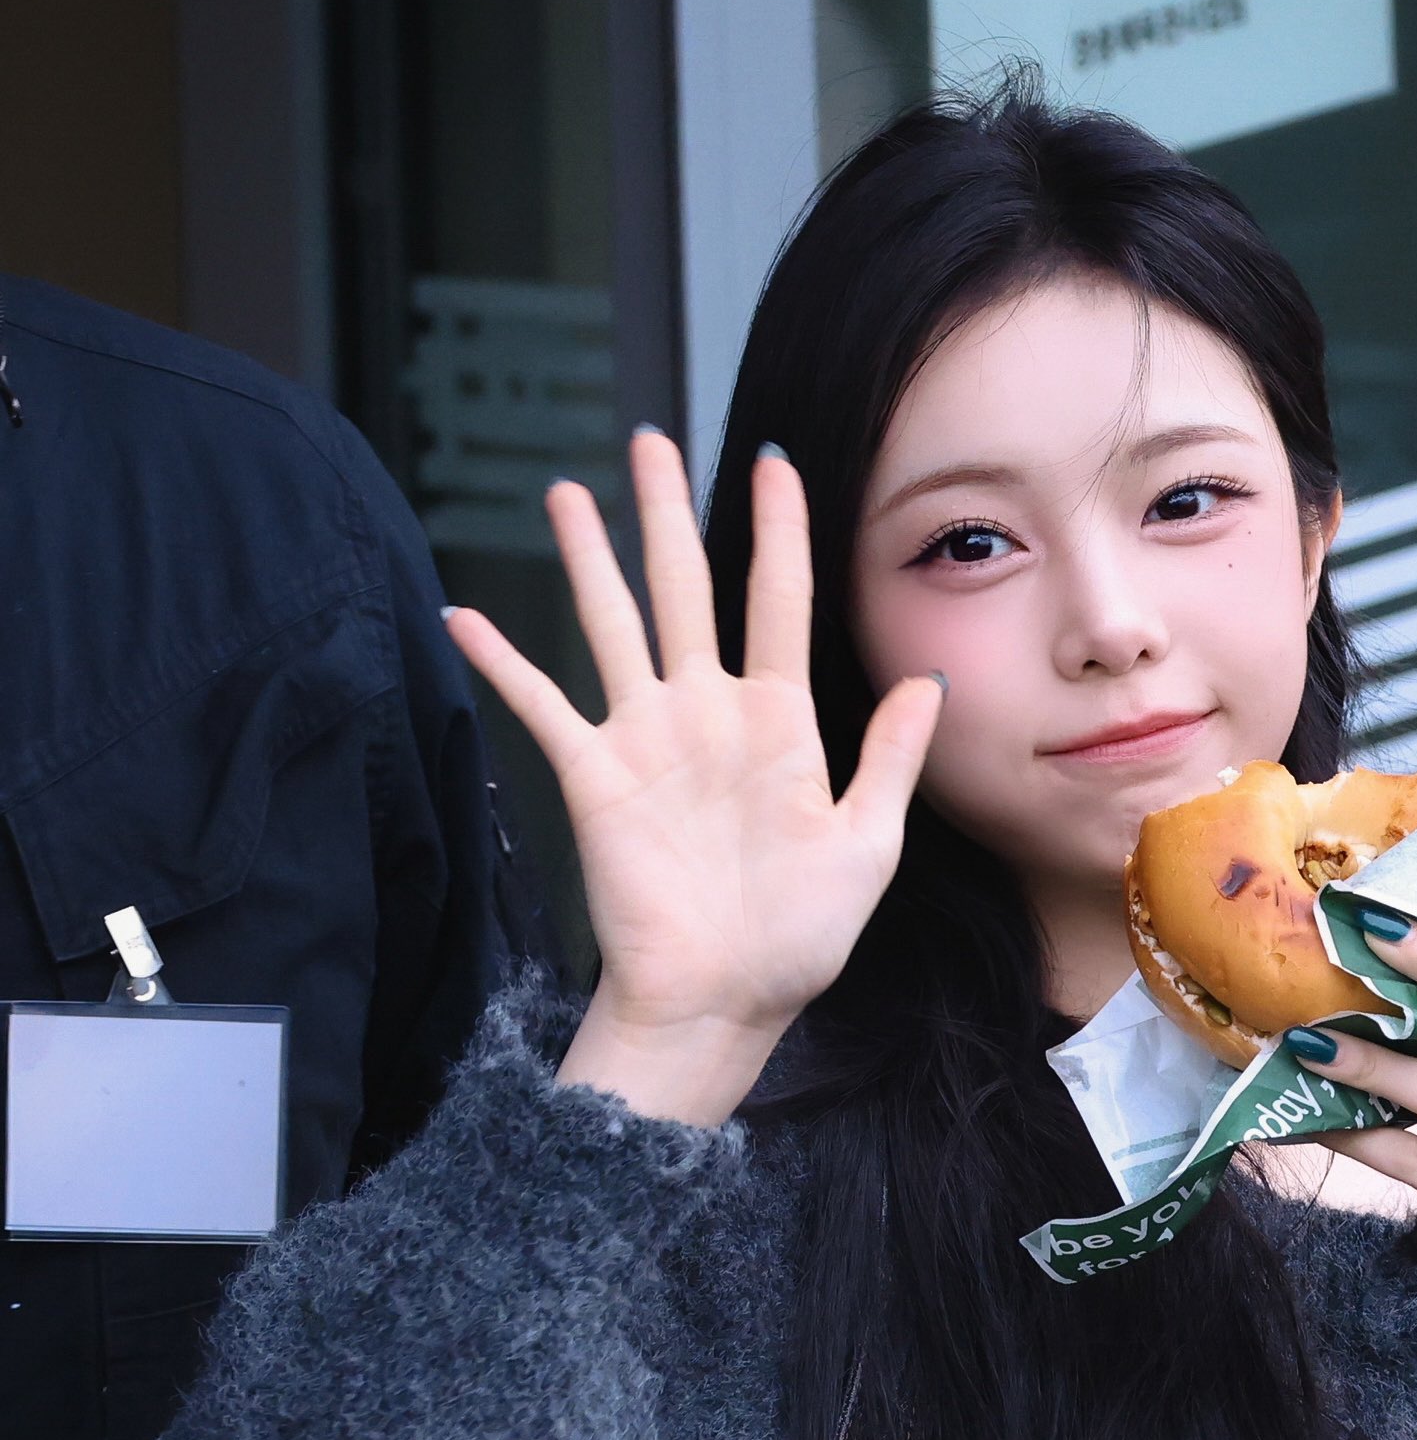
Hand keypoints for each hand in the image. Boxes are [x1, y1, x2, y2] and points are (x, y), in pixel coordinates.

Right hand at [443, 433, 942, 1123]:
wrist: (724, 1001)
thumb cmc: (799, 937)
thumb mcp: (867, 845)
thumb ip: (889, 758)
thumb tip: (925, 682)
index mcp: (780, 721)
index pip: (779, 599)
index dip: (778, 529)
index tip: (772, 460)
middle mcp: (708, 713)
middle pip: (684, 586)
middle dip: (668, 510)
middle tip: (651, 438)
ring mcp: (647, 739)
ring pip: (614, 622)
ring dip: (589, 558)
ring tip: (568, 492)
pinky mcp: (595, 777)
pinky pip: (544, 705)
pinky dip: (504, 662)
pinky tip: (466, 617)